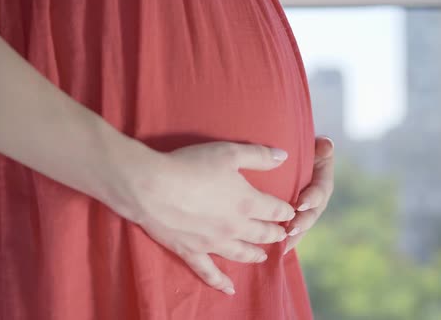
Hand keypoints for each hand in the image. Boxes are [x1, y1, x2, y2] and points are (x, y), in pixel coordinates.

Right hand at [110, 140, 295, 294]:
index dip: (284, 211)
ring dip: (255, 254)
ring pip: (241, 253)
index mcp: (247, 202)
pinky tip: (230, 289)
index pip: (274, 209)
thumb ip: (259, 155)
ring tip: (263, 256)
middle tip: (282, 234)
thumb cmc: (191, 165)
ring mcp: (213, 243)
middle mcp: (235, 227)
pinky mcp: (192, 252)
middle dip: (274, 233)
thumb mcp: (229, 152)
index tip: (289, 212)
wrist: (151, 186)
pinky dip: (221, 282)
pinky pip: (209, 272)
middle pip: (261, 233)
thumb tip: (284, 156)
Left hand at [284, 136, 334, 254]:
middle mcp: (315, 198)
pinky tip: (275, 251)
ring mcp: (304, 210)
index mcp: (322, 180)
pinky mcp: (291, 218)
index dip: (312, 198)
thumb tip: (327, 145)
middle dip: (302, 223)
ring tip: (283, 244)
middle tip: (290, 229)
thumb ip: (320, 146)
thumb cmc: (296, 146)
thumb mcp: (310, 144)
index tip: (301, 204)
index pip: (321, 191)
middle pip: (312, 214)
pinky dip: (284, 242)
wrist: (281, 158)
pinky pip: (290, 232)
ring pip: (302, 226)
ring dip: (294, 236)